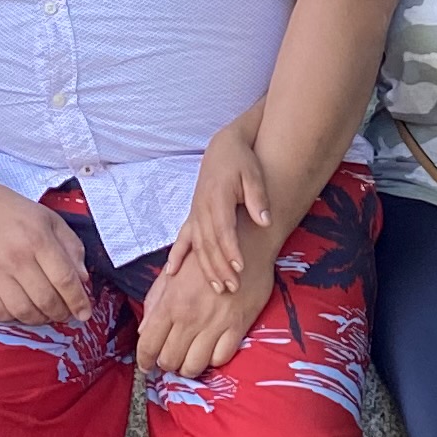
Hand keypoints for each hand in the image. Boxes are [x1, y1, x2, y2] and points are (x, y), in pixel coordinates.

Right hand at [0, 182, 91, 325]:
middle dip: (61, 313)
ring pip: (22, 311)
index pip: (64, 279)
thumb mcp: (51, 220)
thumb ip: (72, 247)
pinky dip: (12, 318)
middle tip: (65, 313)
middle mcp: (16, 257)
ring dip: (39, 319)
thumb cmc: (15, 213)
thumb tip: (82, 279)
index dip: (78, 301)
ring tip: (46, 314)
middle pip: (45, 299)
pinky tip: (20, 310)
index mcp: (38, 239)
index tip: (84, 313)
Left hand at [133, 243, 276, 378]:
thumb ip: (155, 301)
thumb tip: (143, 331)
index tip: (146, 365)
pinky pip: (220, 358)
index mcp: (171, 302)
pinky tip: (210, 350)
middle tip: (170, 358)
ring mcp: (215, 324)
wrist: (246, 243)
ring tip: (189, 358)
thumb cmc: (207, 255)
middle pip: (170, 360)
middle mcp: (190, 317)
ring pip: (194, 366)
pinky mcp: (238, 326)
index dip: (144, 360)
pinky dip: (212, 360)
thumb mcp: (173, 272)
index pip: (148, 344)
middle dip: (166, 364)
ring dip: (188, 367)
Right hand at [173, 109, 272, 297]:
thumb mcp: (254, 174)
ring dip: (206, 268)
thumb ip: (258, 198)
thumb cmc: (241, 161)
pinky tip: (172, 274)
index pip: (224, 229)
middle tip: (232, 288)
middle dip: (220, 267)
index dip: (230, 250)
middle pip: (210, 243)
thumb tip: (265, 221)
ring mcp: (195, 213)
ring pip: (197, 246)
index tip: (240, 268)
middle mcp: (202, 208)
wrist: (223, 148)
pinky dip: (176, 256)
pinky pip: (182, 239)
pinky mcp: (193, 216)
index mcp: (218, 198)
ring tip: (217, 288)